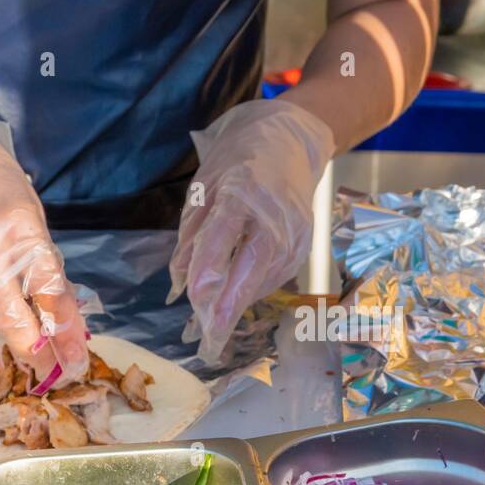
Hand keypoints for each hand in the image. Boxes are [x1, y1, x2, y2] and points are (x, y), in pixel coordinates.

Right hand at [0, 107, 88, 388]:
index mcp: (21, 233)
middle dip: (37, 353)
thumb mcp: (32, 217)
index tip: (78, 361)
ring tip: (34, 344)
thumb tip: (64, 315)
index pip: (50, 295)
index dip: (66, 333)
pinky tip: (2, 314)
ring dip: (14, 337)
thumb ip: (46, 266)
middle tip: (55, 372)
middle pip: (14, 323)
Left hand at [169, 98, 335, 362]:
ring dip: (239, 303)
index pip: (223, 239)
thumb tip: (180, 285)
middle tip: (208, 342)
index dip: (209, 276)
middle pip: (252, 268)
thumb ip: (192, 238)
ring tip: (214, 328)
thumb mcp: (202, 189)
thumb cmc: (237, 162)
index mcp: (242, 192)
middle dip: (230, 307)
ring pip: (265, 277)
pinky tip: (237, 298)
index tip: (195, 307)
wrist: (289, 142)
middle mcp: (275, 214)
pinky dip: (254, 290)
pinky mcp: (305, 244)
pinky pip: (276, 275)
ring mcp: (295, 231)